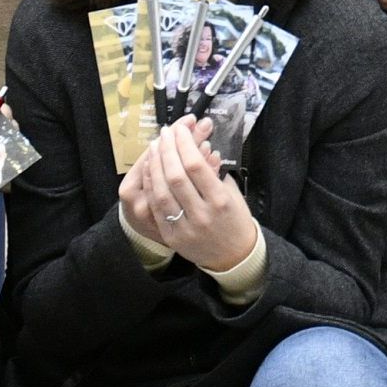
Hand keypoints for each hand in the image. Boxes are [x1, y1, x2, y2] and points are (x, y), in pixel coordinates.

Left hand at [119, 117, 260, 273]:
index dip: (184, 144)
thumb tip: (198, 145)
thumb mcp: (232, 193)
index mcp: (220, 200)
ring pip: (162, 191)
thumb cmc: (236, 219)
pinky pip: (157, 208)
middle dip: (167, 149)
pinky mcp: (173, 237)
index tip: (179, 130)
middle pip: (176, 175)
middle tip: (164, 133)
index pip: (195, 165)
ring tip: (155, 146)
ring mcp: (185, 227)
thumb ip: (214, 171)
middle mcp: (202, 214)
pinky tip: (150, 169)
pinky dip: (152, 186)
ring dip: (155, 164)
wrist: (234, 256)